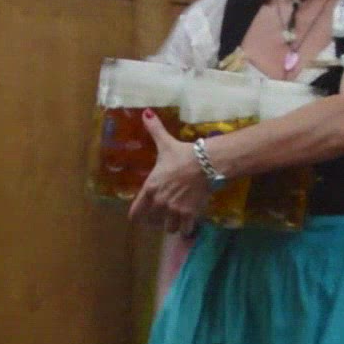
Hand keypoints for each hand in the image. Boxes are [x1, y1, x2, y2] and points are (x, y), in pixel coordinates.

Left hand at [128, 110, 211, 234]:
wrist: (207, 163)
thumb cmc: (183, 154)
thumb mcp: (165, 143)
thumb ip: (154, 129)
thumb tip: (145, 112)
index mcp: (150, 188)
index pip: (136, 213)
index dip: (138, 215)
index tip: (142, 214)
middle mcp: (160, 203)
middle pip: (152, 222)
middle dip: (156, 219)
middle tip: (162, 214)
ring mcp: (175, 211)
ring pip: (168, 228)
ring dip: (171, 225)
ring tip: (176, 219)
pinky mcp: (190, 215)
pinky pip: (185, 230)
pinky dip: (187, 229)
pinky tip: (189, 222)